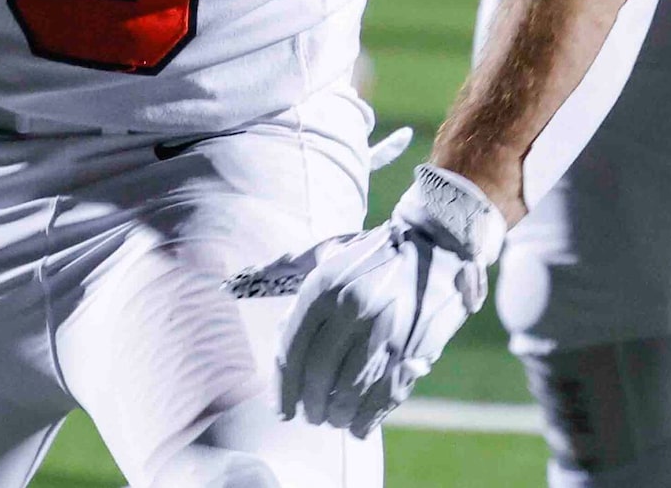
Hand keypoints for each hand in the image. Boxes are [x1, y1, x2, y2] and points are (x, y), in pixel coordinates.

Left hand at [277, 164, 505, 434]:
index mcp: (323, 286)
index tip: (282, 410)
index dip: (283, 387)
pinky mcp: (413, 348)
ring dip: (337, 415)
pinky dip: (369, 418)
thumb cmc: (370, 253)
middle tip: (310, 416)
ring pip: (349, 391)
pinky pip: (384, 396)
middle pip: (317, 375)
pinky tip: (361, 426)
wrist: (436, 245)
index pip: (291, 349)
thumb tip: (234, 281)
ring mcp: (383, 331)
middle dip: (310, 405)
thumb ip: (282, 269)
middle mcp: (350, 309)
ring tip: (334, 419)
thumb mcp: (324, 252)